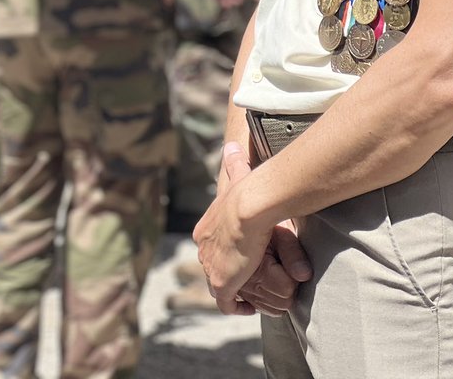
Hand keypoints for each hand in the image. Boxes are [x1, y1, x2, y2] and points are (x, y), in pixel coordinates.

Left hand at [196, 142, 309, 315]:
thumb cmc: (246, 193)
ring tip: (249, 295)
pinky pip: (225, 303)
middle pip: (212, 265)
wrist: (246, 207)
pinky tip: (247, 307)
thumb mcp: (238, 176)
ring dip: (233, 291)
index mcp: (205, 229)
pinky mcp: (221, 283)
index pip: (212, 245)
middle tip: (246, 278)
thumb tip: (231, 145)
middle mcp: (204, 249)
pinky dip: (235, 307)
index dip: (224, 252)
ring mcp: (210, 267)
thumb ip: (234, 163)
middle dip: (227, 272)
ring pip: (218, 285)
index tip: (239, 256)